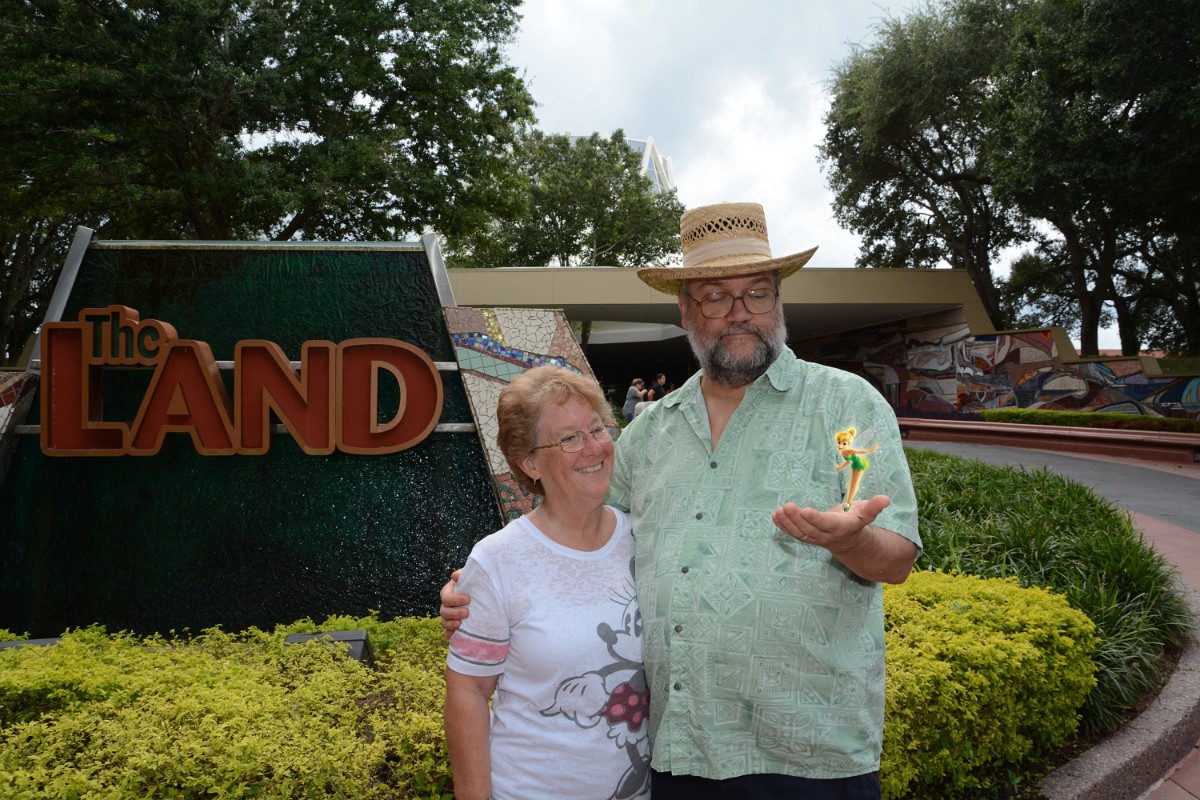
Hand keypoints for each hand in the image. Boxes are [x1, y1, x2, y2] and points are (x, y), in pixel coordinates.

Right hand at [439, 568, 469, 639]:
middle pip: (444, 612)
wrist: (482, 594)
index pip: (446, 597)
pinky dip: (450, 635)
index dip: (455, 600)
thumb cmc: (475, 583)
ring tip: (460, 625)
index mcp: (448, 592)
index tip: (468, 600)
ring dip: (451, 625)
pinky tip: (455, 635)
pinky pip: (448, 633)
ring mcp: (449, 617)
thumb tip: (455, 576)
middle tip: (467, 613)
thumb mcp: (470, 577)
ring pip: (444, 623)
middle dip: (454, 613)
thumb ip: (463, 575)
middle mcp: (446, 606)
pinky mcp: (453, 627)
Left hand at [771, 494, 890, 549]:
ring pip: (799, 533)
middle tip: (787, 506)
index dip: (815, 518)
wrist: (849, 541)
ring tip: (778, 511)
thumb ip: (874, 506)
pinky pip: (793, 533)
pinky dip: (783, 526)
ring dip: (787, 523)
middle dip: (797, 518)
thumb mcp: (866, 513)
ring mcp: (814, 538)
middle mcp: (826, 535)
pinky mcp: (806, 537)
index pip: (826, 524)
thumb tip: (886, 499)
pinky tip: (775, 515)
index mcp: (840, 527)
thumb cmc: (856, 521)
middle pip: (810, 528)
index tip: (805, 510)